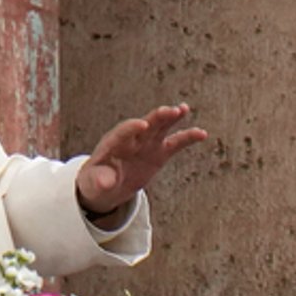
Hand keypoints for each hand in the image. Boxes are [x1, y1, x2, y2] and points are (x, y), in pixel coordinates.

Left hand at [76, 104, 207, 215]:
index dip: (132, 127)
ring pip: (160, 127)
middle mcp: (131, 140)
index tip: (142, 124)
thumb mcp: (93, 183)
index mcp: (112, 144)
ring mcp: (146, 144)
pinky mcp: (158, 153)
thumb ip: (100, 181)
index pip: (122, 132)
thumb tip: (106, 182)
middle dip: (156, 117)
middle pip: (145, 124)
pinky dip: (188, 137)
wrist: (106, 186)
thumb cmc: (95, 181)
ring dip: (171, 117)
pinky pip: (175, 143)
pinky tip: (201, 133)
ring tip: (183, 109)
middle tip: (168, 110)